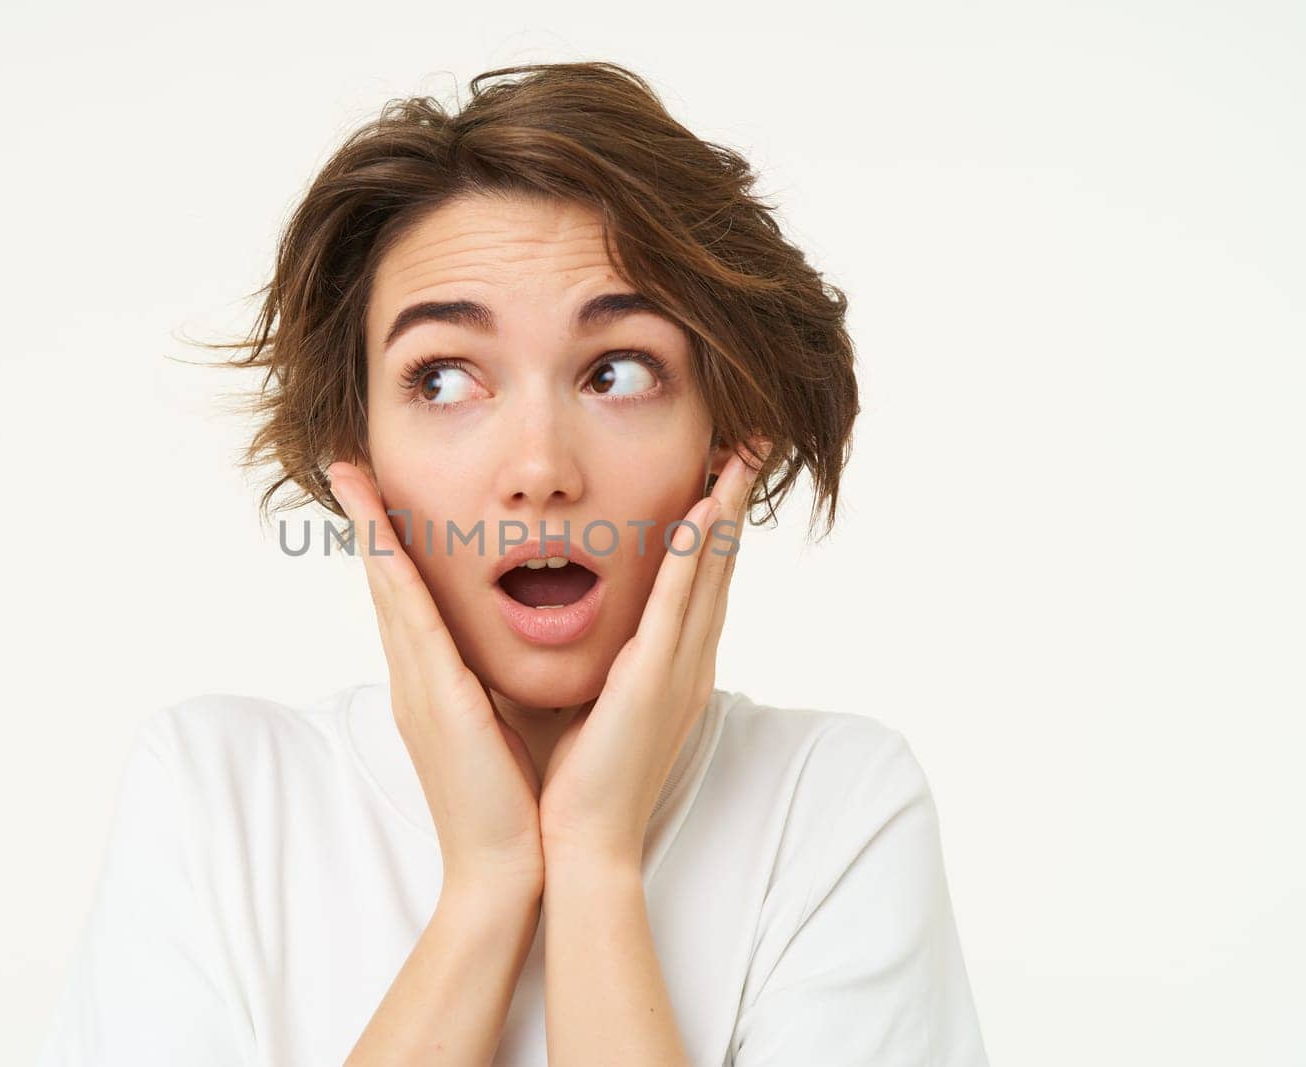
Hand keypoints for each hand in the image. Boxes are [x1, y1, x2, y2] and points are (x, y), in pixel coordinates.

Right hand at [326, 459, 545, 899]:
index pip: (405, 596)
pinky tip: (382, 534)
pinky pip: (411, 619)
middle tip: (347, 466)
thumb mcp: (498, 724)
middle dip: (366, 521)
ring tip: (352, 477)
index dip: (389, 543)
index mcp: (431, 682)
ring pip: (388, 589)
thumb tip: (500, 653)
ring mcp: (416, 686)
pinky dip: (393, 570)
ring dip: (370, 529)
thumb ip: (490, 684)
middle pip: (385, 582)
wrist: (506, 866)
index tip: (379, 494)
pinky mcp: (435, 698)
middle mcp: (413, 677)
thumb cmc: (512, 800)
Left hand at [536, 437, 773, 870]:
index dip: (711, 525)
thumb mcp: (592, 700)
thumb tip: (571, 619)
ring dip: (723, 511)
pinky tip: (702, 512)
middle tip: (747, 445)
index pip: (699, 582)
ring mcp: (678, 671)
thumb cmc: (576, 779)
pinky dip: (693, 557)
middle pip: (717, 567)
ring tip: (738, 456)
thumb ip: (597, 658)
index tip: (715, 472)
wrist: (581, 844)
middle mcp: (688, 663)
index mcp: (672, 668)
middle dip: (731, 503)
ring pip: (708, 575)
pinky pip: (678, 607)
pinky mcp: (655, 682)